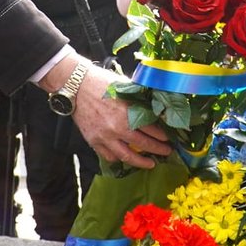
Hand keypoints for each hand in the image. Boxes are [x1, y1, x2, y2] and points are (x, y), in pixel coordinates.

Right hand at [48, 57, 170, 167]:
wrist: (76, 86)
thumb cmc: (101, 82)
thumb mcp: (125, 87)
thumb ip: (139, 98)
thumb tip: (155, 105)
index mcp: (127, 113)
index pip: (151, 129)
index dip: (162, 135)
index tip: (169, 138)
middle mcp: (116, 128)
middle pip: (143, 144)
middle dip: (158, 149)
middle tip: (167, 151)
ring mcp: (104, 137)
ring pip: (126, 156)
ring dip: (141, 162)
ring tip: (151, 163)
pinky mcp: (93, 141)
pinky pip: (109, 156)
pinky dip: (119, 159)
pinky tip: (126, 158)